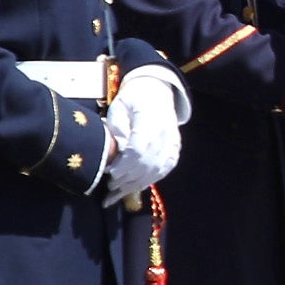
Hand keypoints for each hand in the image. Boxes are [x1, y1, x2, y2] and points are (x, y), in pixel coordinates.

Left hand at [103, 64, 186, 198]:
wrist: (157, 91)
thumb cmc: (132, 99)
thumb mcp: (118, 108)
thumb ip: (116, 130)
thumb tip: (115, 155)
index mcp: (151, 119)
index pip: (139, 149)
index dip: (124, 165)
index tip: (109, 173)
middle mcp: (166, 133)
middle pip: (148, 163)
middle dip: (127, 178)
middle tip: (109, 186)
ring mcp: (173, 143)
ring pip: (156, 170)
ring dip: (136, 184)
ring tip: (117, 193)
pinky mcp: (175, 149)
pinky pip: (164, 170)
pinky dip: (148, 181)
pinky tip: (134, 187)